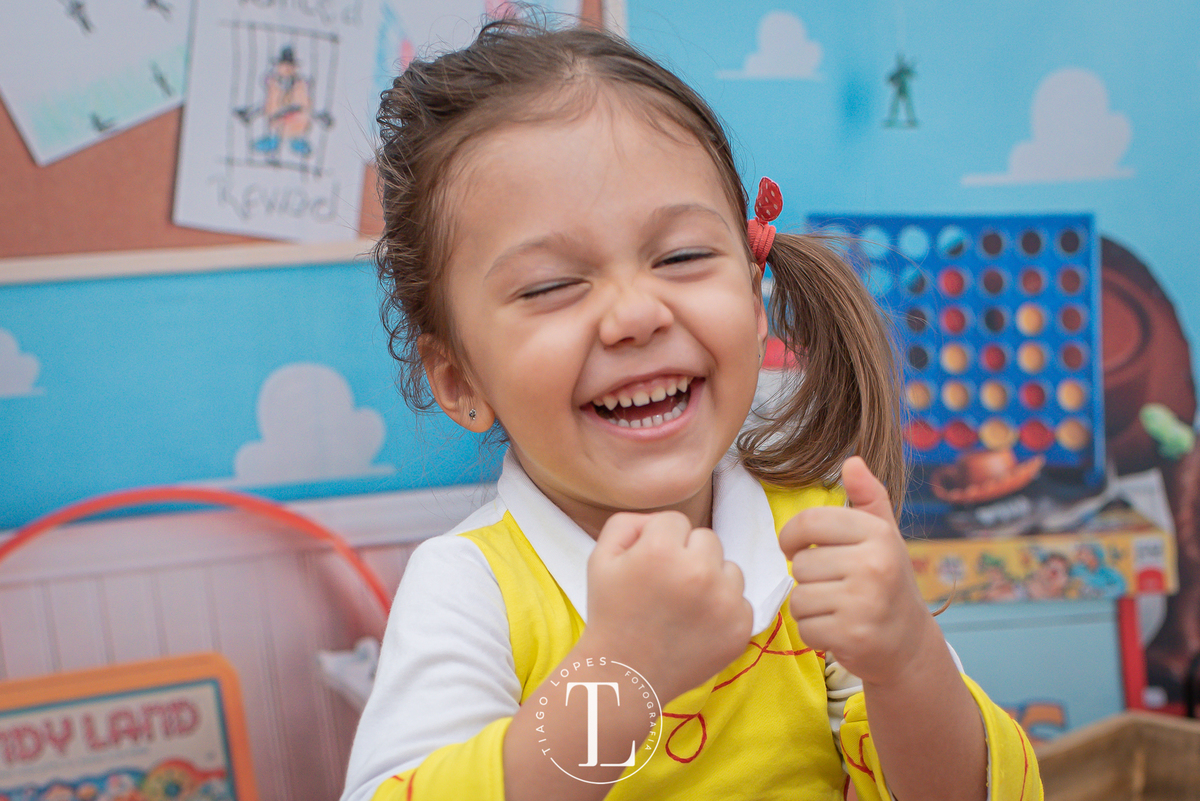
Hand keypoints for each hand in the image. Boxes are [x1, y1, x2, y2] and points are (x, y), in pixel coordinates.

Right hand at [586, 511, 753, 701]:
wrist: (626, 675)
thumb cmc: (611, 613)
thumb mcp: (600, 558)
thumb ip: (627, 523)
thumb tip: (658, 521)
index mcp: (661, 551)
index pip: (675, 521)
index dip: (658, 542)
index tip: (648, 567)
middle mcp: (698, 572)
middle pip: (707, 539)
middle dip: (688, 555)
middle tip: (667, 586)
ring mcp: (725, 602)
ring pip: (730, 568)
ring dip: (711, 580)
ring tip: (684, 605)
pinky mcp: (741, 628)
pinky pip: (741, 600)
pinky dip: (724, 610)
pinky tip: (698, 625)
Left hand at [778, 457, 932, 685]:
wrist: (909, 643)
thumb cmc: (887, 581)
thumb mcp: (882, 535)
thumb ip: (868, 497)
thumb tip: (852, 461)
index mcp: (877, 534)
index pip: (809, 521)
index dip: (791, 535)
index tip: (795, 548)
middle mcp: (874, 564)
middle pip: (801, 565)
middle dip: (809, 579)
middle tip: (835, 587)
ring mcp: (865, 602)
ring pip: (799, 598)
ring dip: (810, 607)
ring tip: (837, 608)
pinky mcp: (853, 635)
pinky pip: (805, 628)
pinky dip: (815, 633)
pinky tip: (839, 630)